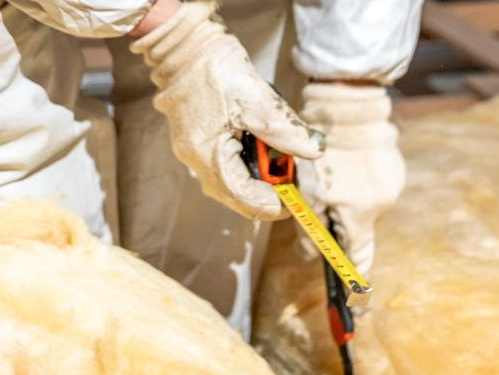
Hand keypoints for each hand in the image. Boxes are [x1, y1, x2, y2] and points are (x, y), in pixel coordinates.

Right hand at [132, 2, 323, 219]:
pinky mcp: (197, 137)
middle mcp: (196, 159)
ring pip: (231, 177)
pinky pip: (224, 160)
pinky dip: (245, 158)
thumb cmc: (215, 68)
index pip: (244, 199)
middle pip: (237, 192)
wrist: (184, 44)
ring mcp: (193, 149)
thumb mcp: (259, 100)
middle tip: (292, 175)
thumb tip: (313, 151)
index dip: (273, 205)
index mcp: (208, 156)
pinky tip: (260, 142)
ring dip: (257, 172)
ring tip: (279, 156)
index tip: (295, 202)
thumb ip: (287, 131)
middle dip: (267, 188)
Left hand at [297, 82, 402, 276]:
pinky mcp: (393, 166)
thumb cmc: (323, 150)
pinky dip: (358, 181)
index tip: (357, 305)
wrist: (348, 104)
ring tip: (333, 174)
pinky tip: (346, 162)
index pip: (359, 260)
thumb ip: (311, 228)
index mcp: (360, 214)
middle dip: (340, 224)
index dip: (356, 284)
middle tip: (323, 205)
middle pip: (358, 229)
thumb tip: (309, 254)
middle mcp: (382, 204)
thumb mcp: (308, 191)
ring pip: (364, 205)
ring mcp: (391, 183)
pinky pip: (372, 185)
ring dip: (348, 199)